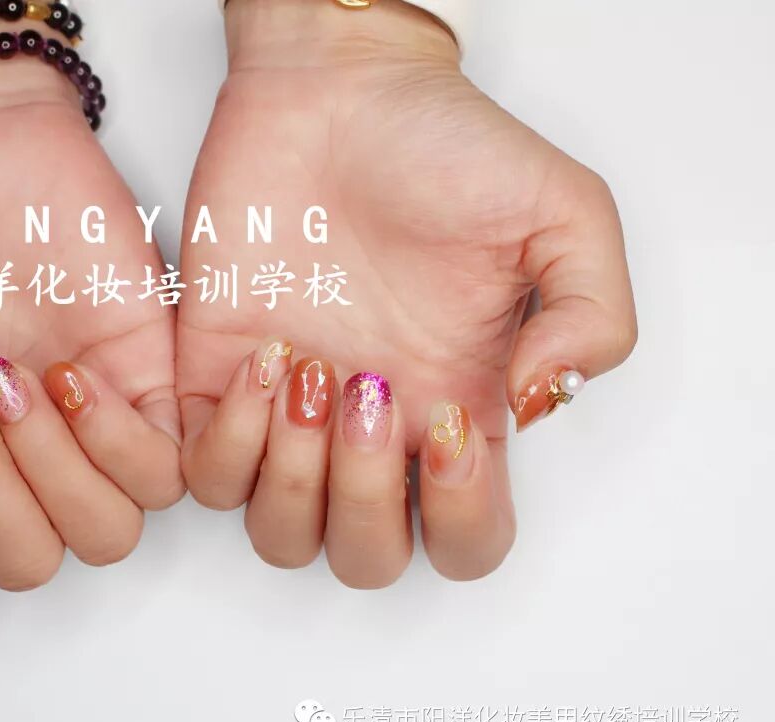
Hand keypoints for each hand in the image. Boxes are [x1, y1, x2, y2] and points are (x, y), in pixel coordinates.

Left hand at [177, 0, 636, 586]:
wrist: (332, 92)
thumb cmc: (441, 146)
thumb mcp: (565, 215)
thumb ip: (591, 319)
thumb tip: (534, 407)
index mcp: (457, 409)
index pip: (467, 541)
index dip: (463, 521)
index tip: (450, 417)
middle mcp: (373, 434)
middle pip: (364, 559)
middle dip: (365, 501)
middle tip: (366, 388)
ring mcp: (289, 417)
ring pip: (278, 536)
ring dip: (294, 475)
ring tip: (308, 368)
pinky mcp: (213, 384)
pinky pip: (202, 479)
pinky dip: (227, 442)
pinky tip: (262, 356)